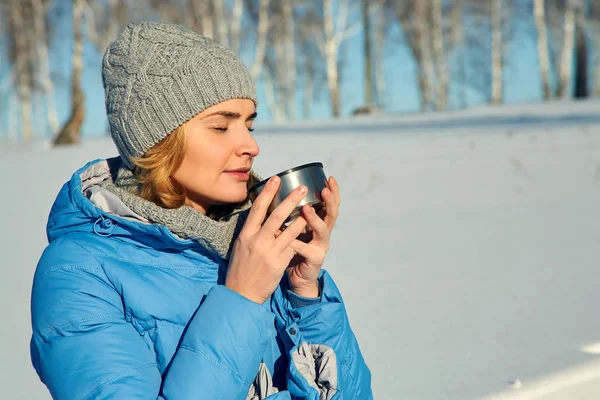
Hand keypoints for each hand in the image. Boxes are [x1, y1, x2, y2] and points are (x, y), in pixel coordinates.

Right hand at [226, 176, 308, 303]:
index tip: (276, 179)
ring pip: (289, 231)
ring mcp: (268, 252)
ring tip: (310, 207)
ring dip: (301, 218)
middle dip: (290, 200)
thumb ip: (252, 232)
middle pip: (276, 216)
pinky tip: (306, 232)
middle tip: (301, 189)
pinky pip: (292, 247)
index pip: (257, 209)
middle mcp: (257, 241)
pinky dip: (298, 239)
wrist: (241, 293)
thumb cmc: (241, 268)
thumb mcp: (242, 246)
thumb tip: (262, 217)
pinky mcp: (278, 263)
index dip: (267, 193)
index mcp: (246, 234)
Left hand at [286, 177, 340, 297]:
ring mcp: (321, 246)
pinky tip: (291, 240)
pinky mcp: (315, 259)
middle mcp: (324, 233)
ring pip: (323, 230)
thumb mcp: (292, 230)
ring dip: (315, 219)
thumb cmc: (292, 250)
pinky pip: (306, 250)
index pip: (329, 204)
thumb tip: (275, 196)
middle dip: (330, 200)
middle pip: (332, 214)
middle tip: (324, 189)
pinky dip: (298, 244)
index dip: (332, 191)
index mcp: (319, 223)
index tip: (329, 177)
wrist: (297, 277)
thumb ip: (290, 216)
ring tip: (307, 209)